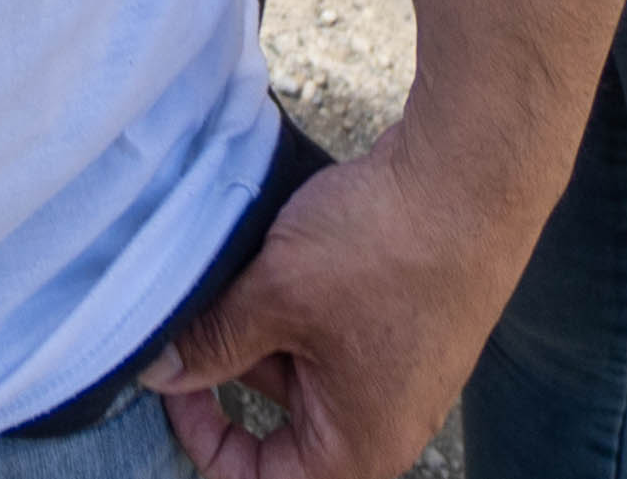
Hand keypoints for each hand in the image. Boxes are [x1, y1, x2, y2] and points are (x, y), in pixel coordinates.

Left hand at [148, 136, 531, 478]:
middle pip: (277, 421)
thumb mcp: (276, 296)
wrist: (468, 182)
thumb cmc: (384, 251)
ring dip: (258, 322)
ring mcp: (394, 373)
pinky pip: (322, 331)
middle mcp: (383, 421)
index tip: (173, 382)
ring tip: (243, 266)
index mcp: (360, 445)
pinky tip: (272, 252)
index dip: (204, 440)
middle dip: (230, 363)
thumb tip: (158, 373)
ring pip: (295, 365)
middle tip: (199, 306)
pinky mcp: (397, 327)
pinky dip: (288, 300)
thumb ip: (212, 342)